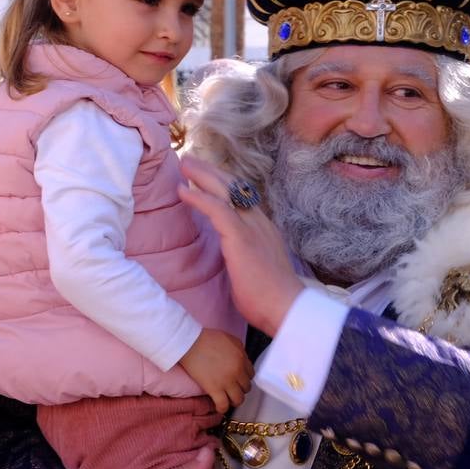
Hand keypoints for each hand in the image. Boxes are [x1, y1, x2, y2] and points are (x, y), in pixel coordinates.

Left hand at [179, 157, 303, 334]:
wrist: (287, 309)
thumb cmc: (270, 297)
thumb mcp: (254, 267)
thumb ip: (242, 254)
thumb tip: (230, 254)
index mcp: (263, 228)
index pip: (242, 197)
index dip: (223, 183)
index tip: (206, 174)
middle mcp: (259, 222)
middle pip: (234, 187)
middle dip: (210, 171)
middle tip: (190, 159)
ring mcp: (252, 227)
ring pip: (226, 191)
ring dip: (202, 176)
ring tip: (184, 164)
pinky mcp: (241, 237)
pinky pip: (218, 209)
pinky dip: (199, 198)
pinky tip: (182, 191)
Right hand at [179, 328, 254, 413]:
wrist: (189, 343)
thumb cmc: (206, 338)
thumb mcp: (229, 338)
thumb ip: (239, 349)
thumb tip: (242, 359)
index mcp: (241, 358)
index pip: (250, 374)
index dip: (244, 378)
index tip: (238, 380)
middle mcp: (237, 371)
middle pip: (246, 388)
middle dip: (240, 389)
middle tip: (232, 389)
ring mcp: (226, 381)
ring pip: (238, 399)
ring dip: (234, 400)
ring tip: (227, 399)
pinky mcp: (214, 388)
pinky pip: (224, 405)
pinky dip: (222, 408)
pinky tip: (219, 407)